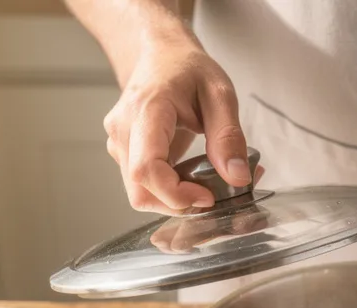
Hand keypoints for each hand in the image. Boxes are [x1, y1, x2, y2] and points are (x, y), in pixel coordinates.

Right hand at [104, 41, 248, 213]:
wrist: (160, 54)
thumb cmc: (187, 68)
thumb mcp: (220, 94)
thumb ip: (229, 136)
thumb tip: (238, 177)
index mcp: (147, 110)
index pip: (147, 168)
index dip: (176, 194)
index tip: (207, 198)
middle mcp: (123, 130)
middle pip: (140, 190)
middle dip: (177, 204)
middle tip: (210, 195)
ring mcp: (118, 143)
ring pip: (140, 193)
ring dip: (174, 200)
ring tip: (205, 185)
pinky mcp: (123, 153)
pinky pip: (143, 184)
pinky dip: (168, 190)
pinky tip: (191, 178)